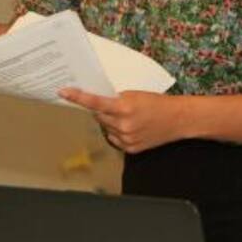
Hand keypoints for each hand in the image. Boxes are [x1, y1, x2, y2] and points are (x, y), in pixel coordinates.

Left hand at [59, 88, 186, 153]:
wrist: (178, 119)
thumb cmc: (157, 103)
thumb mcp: (134, 94)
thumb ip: (115, 99)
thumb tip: (97, 103)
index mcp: (124, 106)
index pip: (95, 102)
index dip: (77, 97)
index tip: (64, 92)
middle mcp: (123, 124)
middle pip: (98, 116)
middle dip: (102, 110)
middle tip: (114, 105)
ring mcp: (126, 138)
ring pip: (105, 128)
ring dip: (110, 121)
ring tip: (129, 117)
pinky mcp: (130, 149)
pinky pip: (114, 139)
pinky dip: (117, 132)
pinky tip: (131, 127)